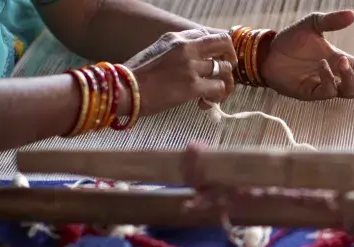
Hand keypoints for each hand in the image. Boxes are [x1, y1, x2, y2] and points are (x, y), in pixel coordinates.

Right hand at [122, 29, 237, 115]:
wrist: (123, 90)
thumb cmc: (135, 77)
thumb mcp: (155, 53)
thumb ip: (175, 53)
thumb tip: (193, 64)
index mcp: (176, 38)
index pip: (208, 34)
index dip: (217, 48)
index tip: (216, 60)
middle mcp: (186, 48)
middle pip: (224, 43)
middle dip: (230, 58)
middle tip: (225, 72)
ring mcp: (190, 66)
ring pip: (224, 70)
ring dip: (224, 85)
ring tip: (212, 96)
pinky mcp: (192, 86)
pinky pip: (219, 88)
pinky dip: (216, 98)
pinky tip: (203, 104)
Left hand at [259, 10, 353, 100]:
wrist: (268, 52)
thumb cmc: (291, 40)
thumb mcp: (313, 24)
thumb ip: (332, 21)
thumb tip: (352, 14)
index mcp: (341, 60)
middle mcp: (336, 75)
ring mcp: (325, 85)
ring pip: (348, 90)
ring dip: (350, 77)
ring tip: (343, 62)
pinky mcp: (311, 92)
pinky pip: (327, 92)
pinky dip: (329, 79)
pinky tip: (323, 66)